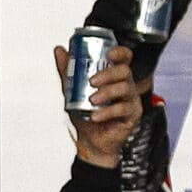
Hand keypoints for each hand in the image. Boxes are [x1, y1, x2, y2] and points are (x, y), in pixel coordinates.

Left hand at [59, 43, 141, 168]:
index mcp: (114, 76)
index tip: (109, 54)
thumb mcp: (72, 91)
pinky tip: (96, 116)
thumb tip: (59, 51)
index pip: (124, 58)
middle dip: (108, 74)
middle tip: (92, 82)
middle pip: (125, 71)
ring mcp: (131, 99)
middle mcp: (125, 85)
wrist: (89, 141)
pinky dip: (107, 112)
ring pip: (125, 88)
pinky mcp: (133, 115)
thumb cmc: (85, 115)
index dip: (120, 52)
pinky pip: (123, 108)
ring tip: (92, 100)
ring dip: (107, 92)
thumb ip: (68, 71)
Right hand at [83, 0, 191, 85]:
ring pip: (101, 7)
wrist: (140, 72)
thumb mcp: (165, 28)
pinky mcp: (90, 34)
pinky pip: (93, 28)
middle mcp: (110, 2)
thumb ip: (175, 10)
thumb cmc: (150, 45)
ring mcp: (99, 17)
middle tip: (134, 10)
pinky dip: (107, 33)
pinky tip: (120, 42)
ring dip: (115, 16)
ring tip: (130, 30)